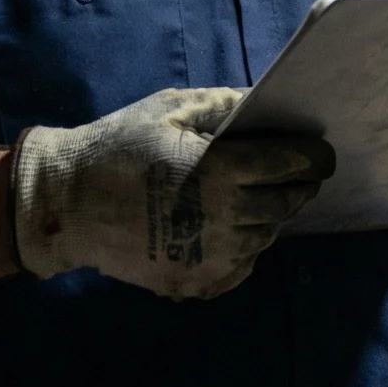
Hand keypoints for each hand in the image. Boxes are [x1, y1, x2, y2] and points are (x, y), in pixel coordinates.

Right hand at [9, 86, 332, 299]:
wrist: (65, 206)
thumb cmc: (117, 148)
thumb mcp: (169, 111)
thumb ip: (225, 106)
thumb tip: (268, 104)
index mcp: (221, 170)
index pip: (291, 165)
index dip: (312, 157)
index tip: (321, 155)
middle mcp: (225, 219)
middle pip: (286, 204)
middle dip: (297, 187)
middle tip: (297, 176)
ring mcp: (210, 257)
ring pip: (265, 237)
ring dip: (269, 218)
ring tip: (256, 199)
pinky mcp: (194, 282)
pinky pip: (240, 268)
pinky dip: (244, 249)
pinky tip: (229, 230)